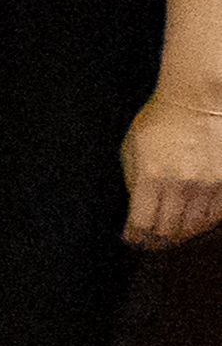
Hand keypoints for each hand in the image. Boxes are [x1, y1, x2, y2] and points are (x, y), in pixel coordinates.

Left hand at [127, 95, 221, 250]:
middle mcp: (180, 185)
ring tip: (173, 236)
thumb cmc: (160, 120)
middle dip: (157, 242)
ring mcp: (207, 185)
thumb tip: (135, 209)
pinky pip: (217, 216)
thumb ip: (133, 180)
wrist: (199, 101)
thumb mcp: (133, 148)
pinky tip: (195, 222)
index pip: (142, 224)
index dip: (136, 237)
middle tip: (152, 244)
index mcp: (150, 177)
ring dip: (182, 235)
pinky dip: (204, 224)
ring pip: (195, 227)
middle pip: (168, 231)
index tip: (133, 239)